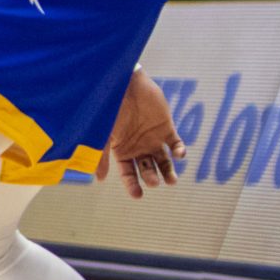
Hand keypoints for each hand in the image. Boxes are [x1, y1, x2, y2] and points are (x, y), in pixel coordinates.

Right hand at [104, 70, 185, 198]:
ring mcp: (153, 137)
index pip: (128, 173)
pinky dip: (179, 151)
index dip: (133, 185)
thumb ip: (102, 157)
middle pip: (148, 169)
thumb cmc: (108, 108)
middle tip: (154, 182)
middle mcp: (138, 146)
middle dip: (152, 178)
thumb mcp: (102, 135)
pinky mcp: (166, 126)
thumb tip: (100, 180)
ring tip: (172, 180)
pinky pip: (176, 143)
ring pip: (164, 160)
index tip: (138, 195)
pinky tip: (178, 155)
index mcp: (122, 150)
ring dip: (169, 171)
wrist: (122, 84)